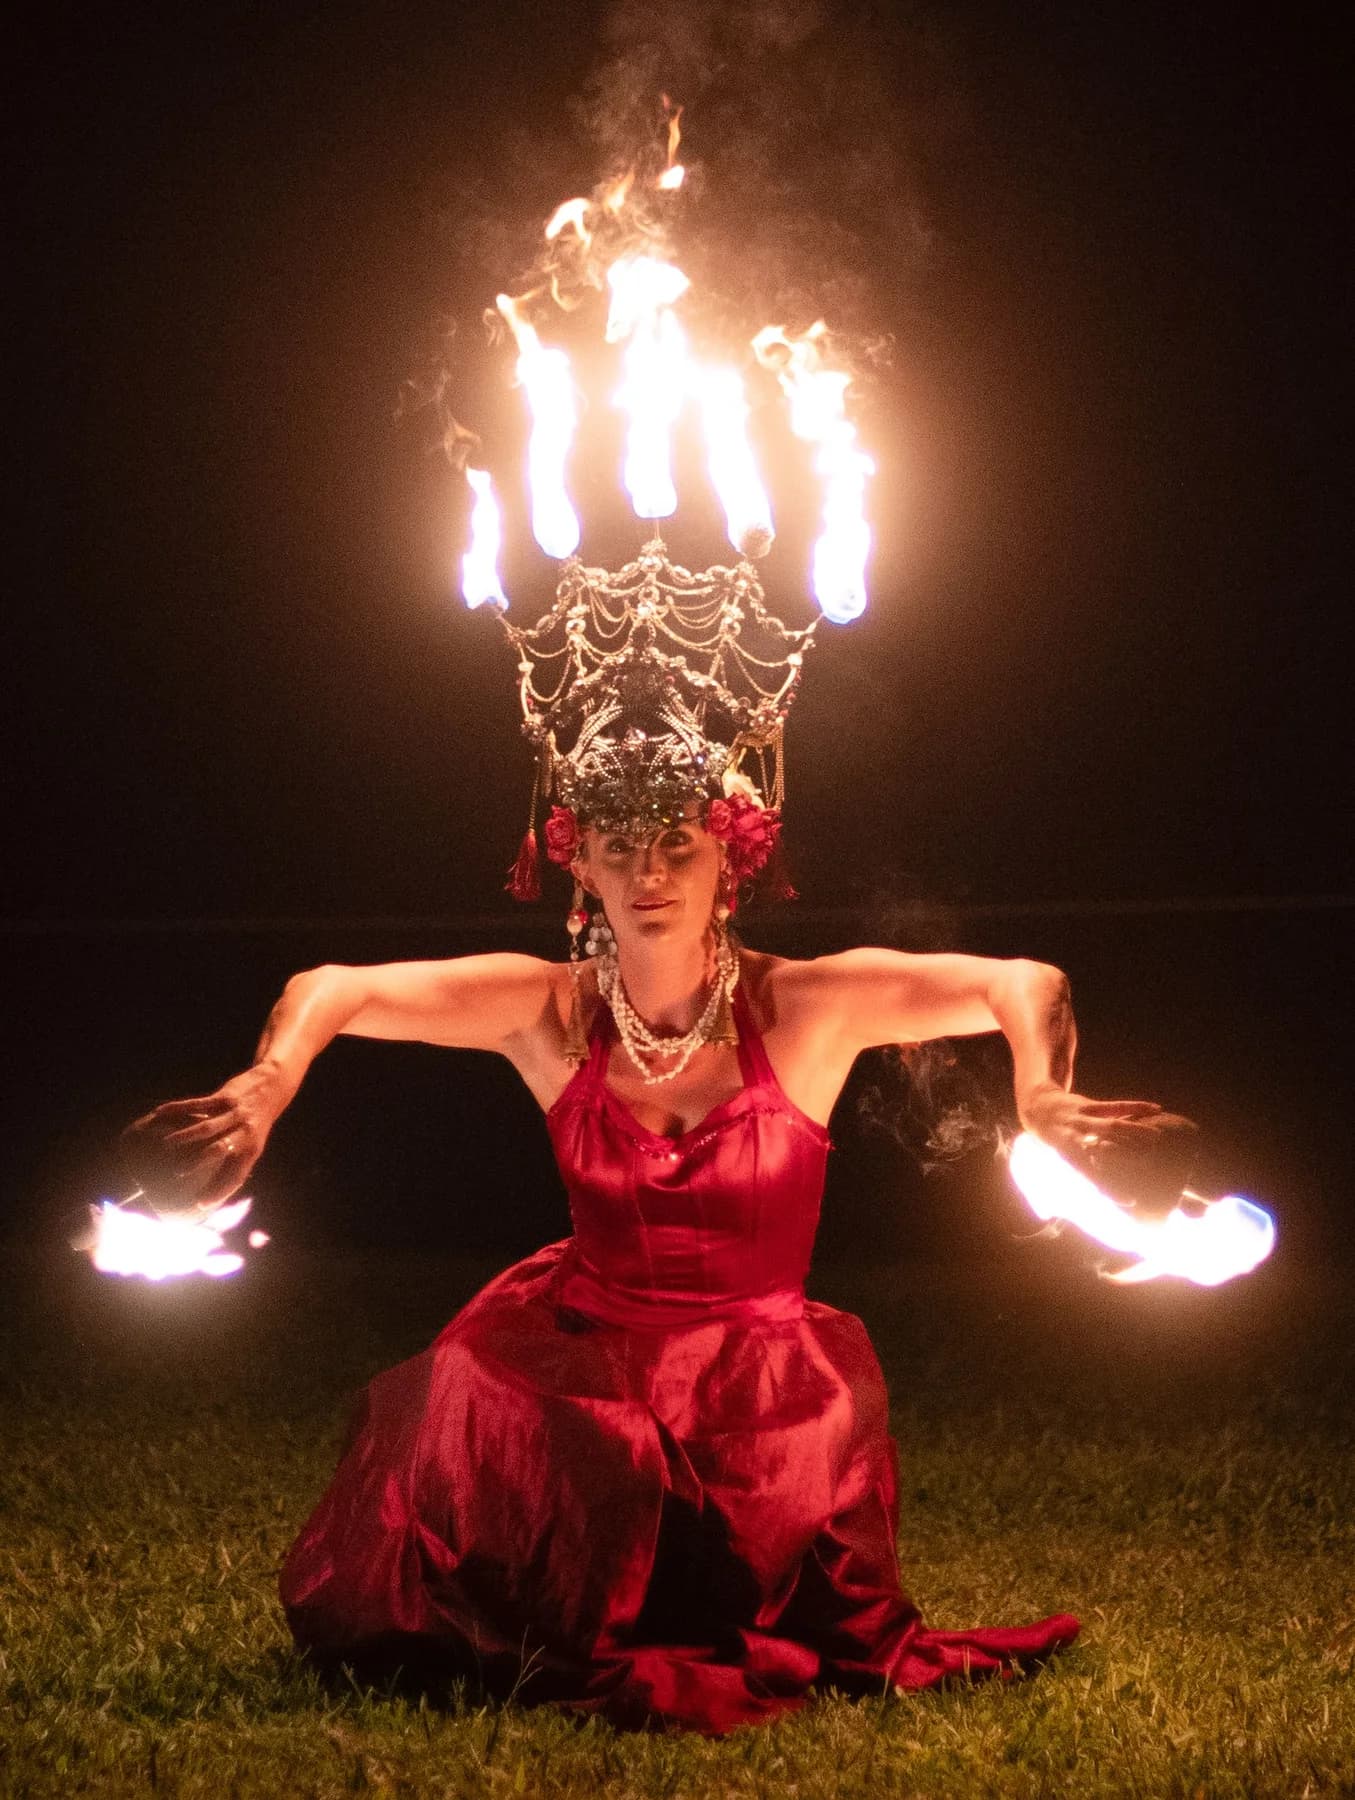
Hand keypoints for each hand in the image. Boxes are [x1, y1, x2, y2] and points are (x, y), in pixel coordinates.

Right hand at [120, 1063, 290, 1207]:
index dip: (219, 1191)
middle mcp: (244, 1133)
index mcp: (251, 1150)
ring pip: (207, 1127)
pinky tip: (159, 1112)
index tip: (200, 1205)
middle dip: (198, 1162)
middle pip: (219, 1150)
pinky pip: (198, 1103)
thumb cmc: (257, 1122)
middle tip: (177, 1173)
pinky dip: (178, 1108)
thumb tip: (215, 1187)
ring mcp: (234, 1114)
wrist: (274, 1087)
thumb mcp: (254, 1143)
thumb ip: (236, 1161)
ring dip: (186, 1135)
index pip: (236, 1175)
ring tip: (167, 1144)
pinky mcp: (226, 1097)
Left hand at [1019, 1084, 1198, 1213]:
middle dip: (1126, 1154)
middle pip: (1103, 1146)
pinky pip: (1115, 1105)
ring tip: (1158, 1138)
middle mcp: (1076, 1138)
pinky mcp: (1091, 1105)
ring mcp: (1084, 1120)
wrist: (1038, 1108)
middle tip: (1149, 1164)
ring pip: (1112, 1124)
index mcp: (1069, 1157)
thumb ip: (1074, 1184)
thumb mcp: (1055, 1165)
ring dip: (1135, 1130)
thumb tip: (1087, 1210)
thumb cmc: (1051, 1145)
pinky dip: (1136, 1106)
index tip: (1130, 1202)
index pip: (1091, 1177)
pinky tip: (1156, 1109)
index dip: (1110, 1189)